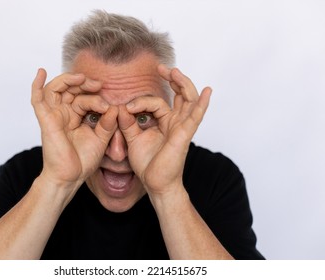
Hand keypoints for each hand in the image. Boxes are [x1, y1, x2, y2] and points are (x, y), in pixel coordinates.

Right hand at [31, 69, 117, 187]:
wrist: (71, 177)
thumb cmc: (83, 160)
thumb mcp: (101, 138)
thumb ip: (108, 123)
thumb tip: (115, 107)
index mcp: (76, 117)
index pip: (84, 98)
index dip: (96, 97)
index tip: (109, 105)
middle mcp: (64, 113)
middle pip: (70, 89)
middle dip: (84, 83)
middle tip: (98, 84)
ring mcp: (54, 115)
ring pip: (56, 89)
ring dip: (68, 80)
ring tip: (81, 79)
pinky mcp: (46, 120)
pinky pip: (37, 99)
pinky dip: (37, 85)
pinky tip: (41, 72)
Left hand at [119, 65, 211, 196]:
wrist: (155, 183)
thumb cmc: (148, 163)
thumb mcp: (132, 138)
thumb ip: (127, 123)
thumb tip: (120, 107)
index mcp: (164, 122)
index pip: (155, 102)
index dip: (140, 101)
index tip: (125, 108)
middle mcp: (175, 122)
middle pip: (180, 95)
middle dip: (173, 79)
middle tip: (161, 68)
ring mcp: (181, 127)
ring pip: (189, 100)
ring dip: (183, 84)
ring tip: (175, 72)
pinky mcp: (184, 135)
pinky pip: (196, 117)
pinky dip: (202, 104)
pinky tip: (207, 92)